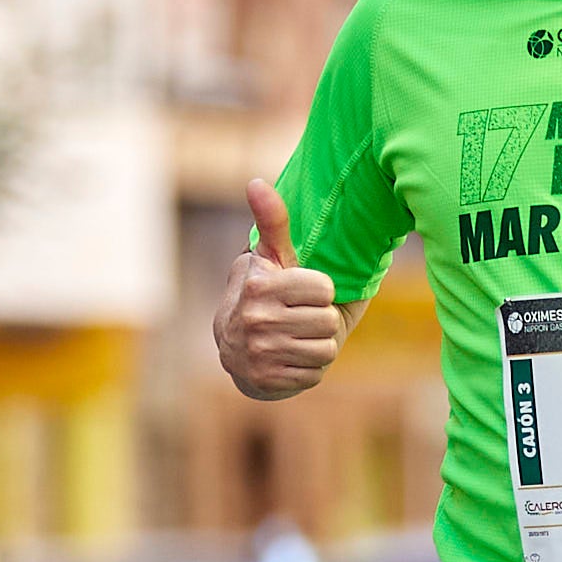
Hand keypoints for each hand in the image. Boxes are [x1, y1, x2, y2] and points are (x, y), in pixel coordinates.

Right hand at [216, 180, 339, 401]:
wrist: (234, 347)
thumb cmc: (264, 294)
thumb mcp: (269, 258)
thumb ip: (272, 222)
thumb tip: (256, 182)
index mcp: (261, 286)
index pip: (324, 289)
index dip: (320, 292)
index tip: (302, 293)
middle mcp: (257, 319)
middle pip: (327, 321)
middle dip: (321, 320)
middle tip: (300, 319)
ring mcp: (260, 352)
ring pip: (325, 350)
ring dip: (317, 345)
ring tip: (297, 338)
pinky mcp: (266, 380)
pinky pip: (314, 374)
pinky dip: (308, 369)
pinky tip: (290, 358)